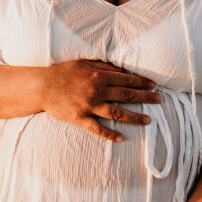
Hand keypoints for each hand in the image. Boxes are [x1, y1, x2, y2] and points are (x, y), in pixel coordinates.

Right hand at [43, 60, 160, 141]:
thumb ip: (103, 65)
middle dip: (144, 98)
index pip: (125, 79)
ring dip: (134, 117)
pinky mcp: (80, 118)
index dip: (141, 82)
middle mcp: (97, 90)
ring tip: (148, 120)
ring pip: (117, 113)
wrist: (43, 87)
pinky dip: (110, 134)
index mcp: (98, 75)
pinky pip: (98, 128)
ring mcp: (89, 106)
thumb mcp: (83, 62)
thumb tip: (121, 69)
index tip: (153, 85)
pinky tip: (121, 138)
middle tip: (159, 100)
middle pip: (126, 95)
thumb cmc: (63, 72)